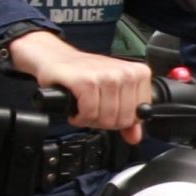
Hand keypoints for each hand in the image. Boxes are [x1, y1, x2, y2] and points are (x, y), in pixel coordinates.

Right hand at [8, 31, 150, 143]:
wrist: (57, 58)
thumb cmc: (85, 73)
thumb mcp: (112, 93)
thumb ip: (127, 117)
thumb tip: (135, 137)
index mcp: (138, 74)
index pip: (138, 117)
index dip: (121, 121)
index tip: (110, 112)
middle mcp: (125, 73)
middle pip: (123, 120)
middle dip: (105, 122)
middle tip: (94, 112)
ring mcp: (107, 76)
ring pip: (107, 118)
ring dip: (90, 120)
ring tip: (84, 109)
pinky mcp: (87, 81)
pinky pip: (90, 113)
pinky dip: (80, 118)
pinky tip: (76, 110)